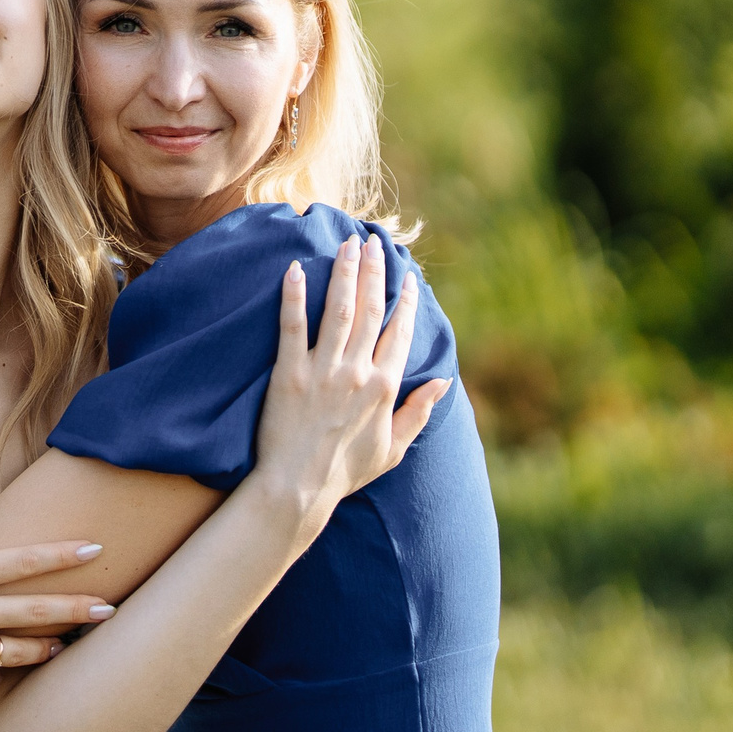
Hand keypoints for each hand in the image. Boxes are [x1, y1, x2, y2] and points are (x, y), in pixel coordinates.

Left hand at [250, 236, 448, 537]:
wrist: (299, 487)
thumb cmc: (346, 471)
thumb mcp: (394, 447)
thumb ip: (418, 412)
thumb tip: (443, 382)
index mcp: (384, 388)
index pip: (399, 333)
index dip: (405, 302)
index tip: (407, 278)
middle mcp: (357, 372)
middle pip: (370, 311)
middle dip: (374, 273)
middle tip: (373, 244)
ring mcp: (322, 371)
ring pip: (337, 310)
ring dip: (343, 273)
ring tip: (345, 245)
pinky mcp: (289, 373)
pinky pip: (292, 326)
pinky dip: (295, 296)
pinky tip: (296, 270)